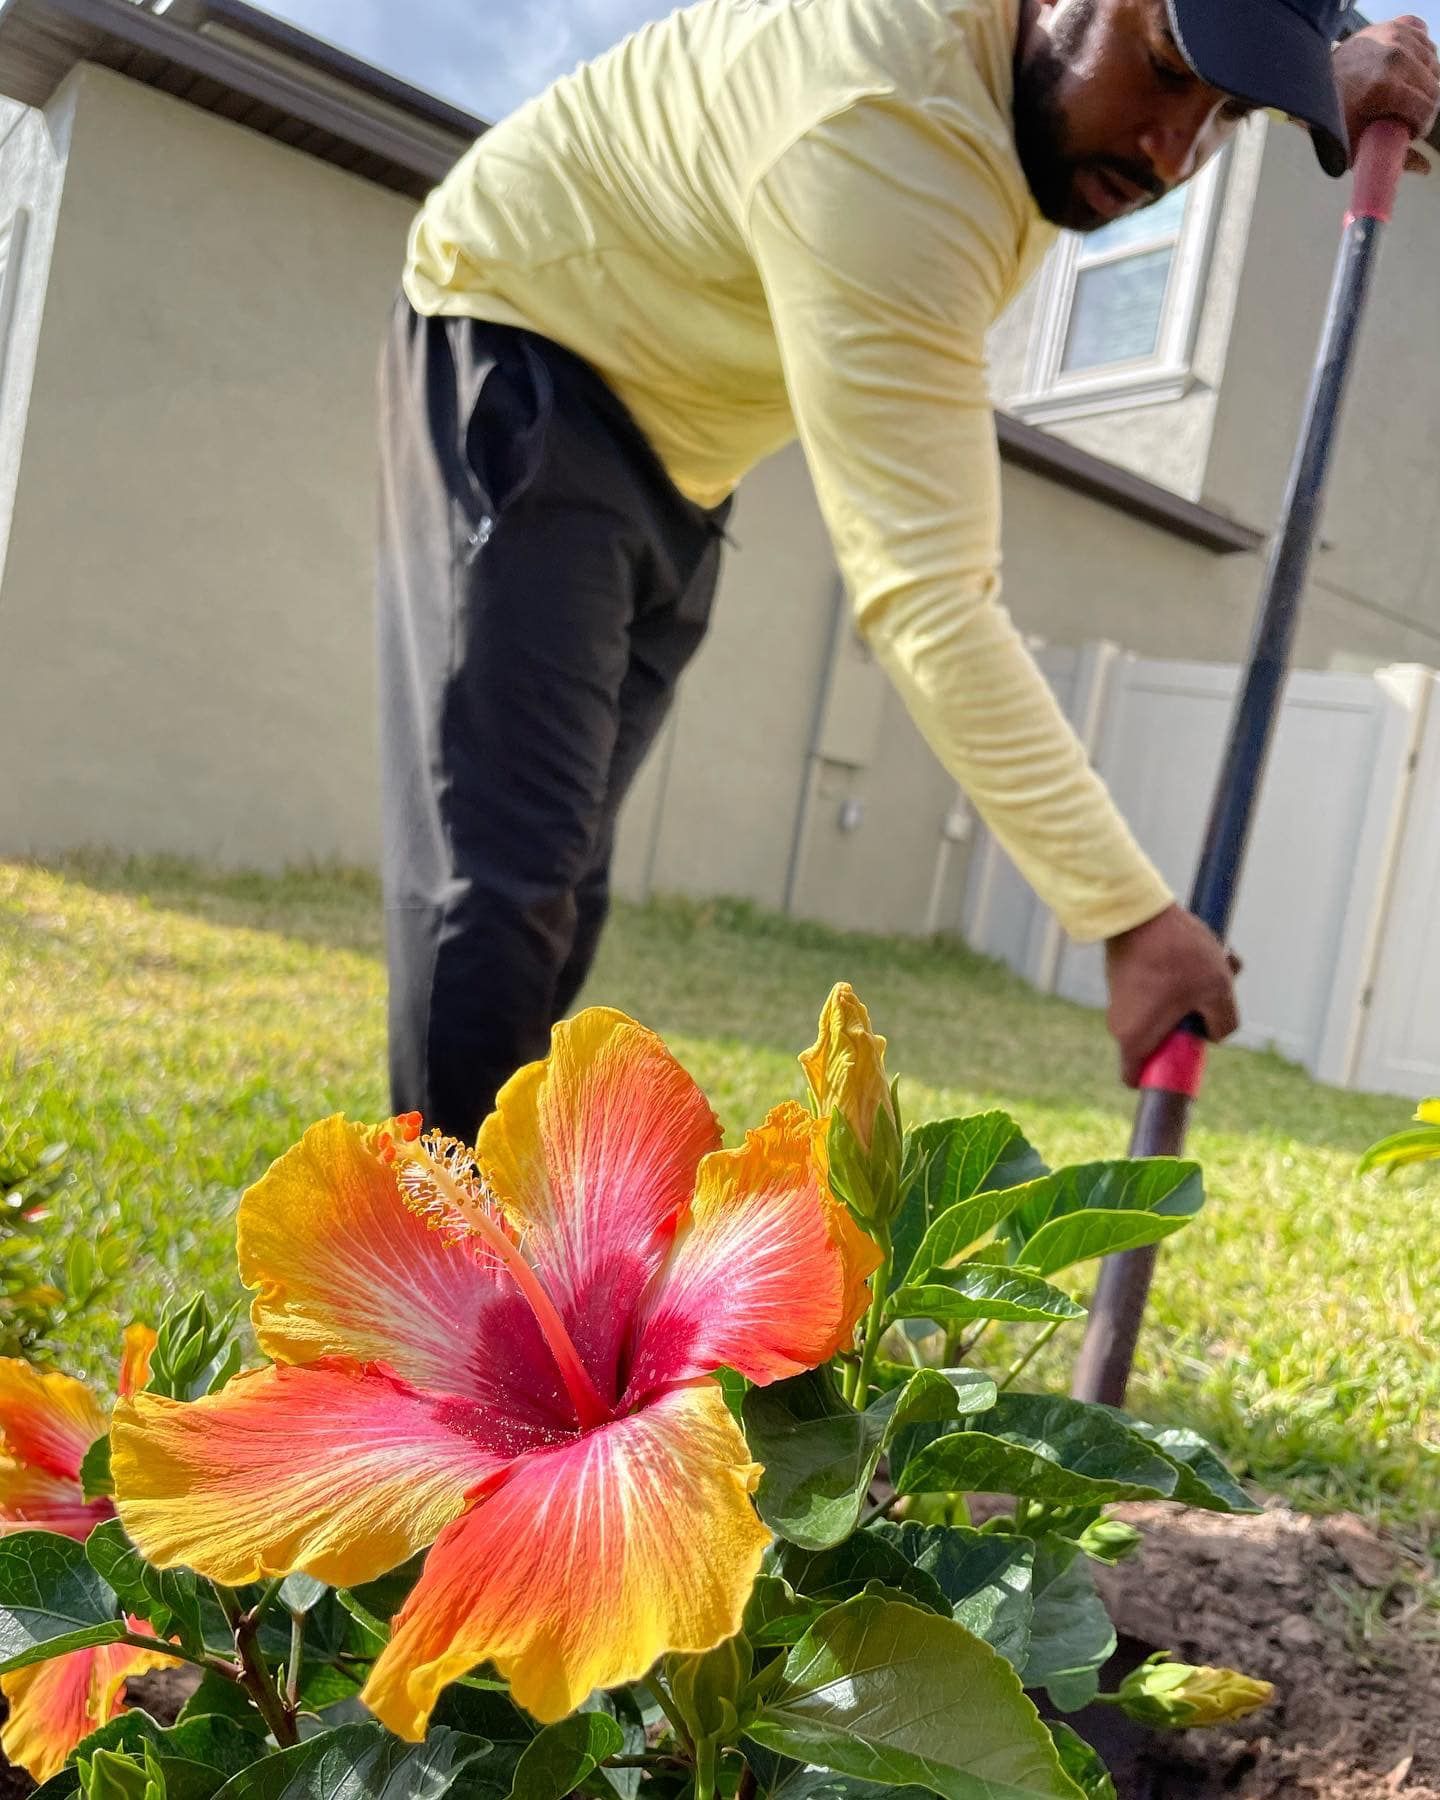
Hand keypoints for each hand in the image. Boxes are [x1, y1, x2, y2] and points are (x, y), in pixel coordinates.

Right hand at [1104, 904, 1239, 1088]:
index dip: (1165, 1077)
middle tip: (1211, 1000)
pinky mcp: (1123, 978)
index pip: (1138, 1079)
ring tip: (1214, 964)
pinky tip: (1198, 953)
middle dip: (1191, 1027)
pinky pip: (1154, 993)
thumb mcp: (1217, 990)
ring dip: (1191, 997)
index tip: (1189, 1057)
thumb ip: (1224, 1024)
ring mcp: (1119, 1000)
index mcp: (1134, 1038)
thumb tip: (1214, 1034)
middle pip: (1161, 1043)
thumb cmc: (1177, 952)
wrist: (1138, 908)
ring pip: (1163, 1013)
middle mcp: (1120, 1024)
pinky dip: (1177, 980)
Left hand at [1333, 16, 1439, 174]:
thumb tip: (1426, 168)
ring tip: (1403, 96)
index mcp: (1385, 87)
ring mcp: (1397, 37)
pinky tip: (1406, 72)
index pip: (1427, 109)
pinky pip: (1426, 44)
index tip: (1410, 132)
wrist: (1314, 78)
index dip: (1421, 126)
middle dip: (1424, 108)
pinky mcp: (1397, 25)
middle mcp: (1395, 57)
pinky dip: (1421, 59)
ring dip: (1424, 84)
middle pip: (1434, 88)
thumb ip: (1392, 158)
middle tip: (1406, 117)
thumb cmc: (1334, 116)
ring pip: (1434, 65)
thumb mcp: (1357, 143)